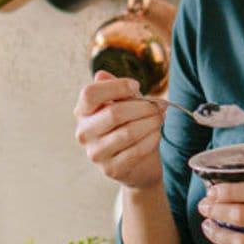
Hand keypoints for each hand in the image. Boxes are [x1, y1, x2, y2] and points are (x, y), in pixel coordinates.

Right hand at [73, 72, 163, 190]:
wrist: (138, 165)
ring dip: (151, 123)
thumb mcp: (123, 105)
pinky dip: (151, 139)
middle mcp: (84, 133)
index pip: (89, 94)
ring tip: (160, 118)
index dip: (116, 86)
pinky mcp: (111, 169)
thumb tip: (101, 75)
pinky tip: (157, 134)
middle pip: (114, 112)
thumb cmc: (129, 127)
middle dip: (143, 107)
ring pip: (128, 132)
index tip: (136, 86)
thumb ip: (114, 90)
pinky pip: (136, 151)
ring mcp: (96, 153)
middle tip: (160, 106)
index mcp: (82, 112)